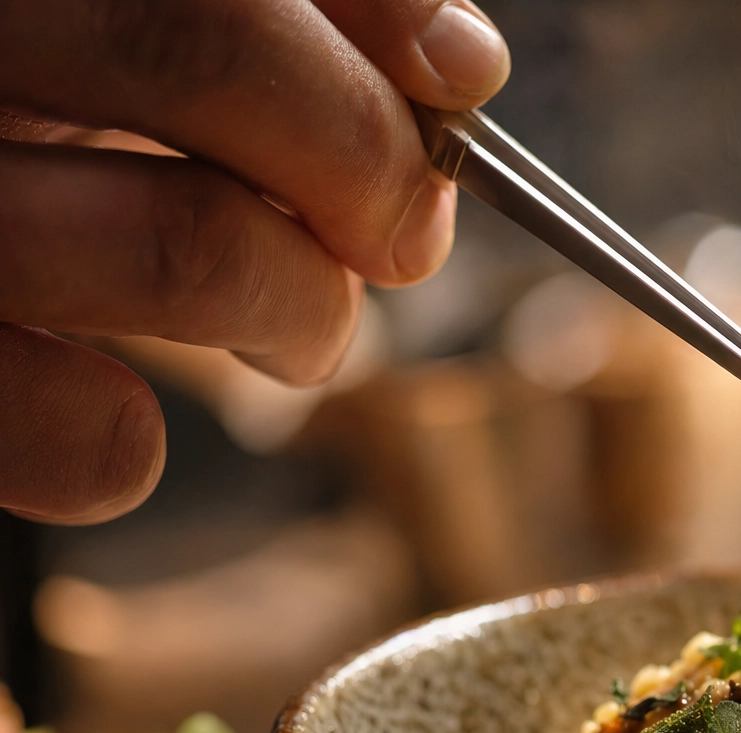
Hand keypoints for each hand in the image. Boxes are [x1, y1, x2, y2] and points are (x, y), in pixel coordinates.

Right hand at [0, 0, 509, 523]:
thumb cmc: (7, 123)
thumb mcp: (104, 36)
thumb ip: (278, 21)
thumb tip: (462, 63)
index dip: (376, 32)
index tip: (459, 84)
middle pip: (213, 59)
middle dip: (366, 168)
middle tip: (402, 237)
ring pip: (188, 244)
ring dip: (306, 313)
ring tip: (302, 333)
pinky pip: (83, 436)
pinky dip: (136, 448)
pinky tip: (127, 421)